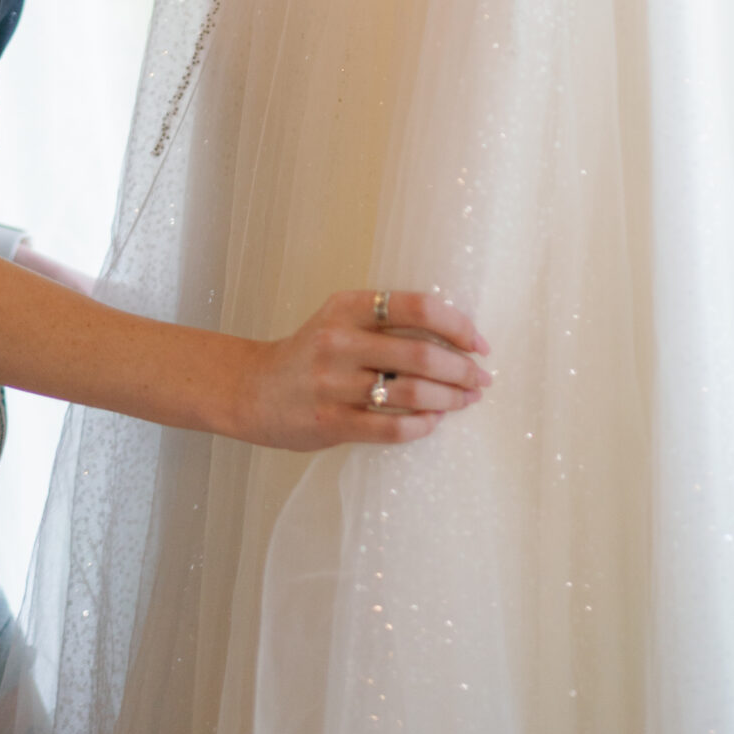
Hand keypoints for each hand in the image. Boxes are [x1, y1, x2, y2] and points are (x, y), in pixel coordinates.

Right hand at [237, 288, 491, 450]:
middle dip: (462, 369)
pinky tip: (433, 422)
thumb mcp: (339, 320)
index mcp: (347, 306)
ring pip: (412, 393)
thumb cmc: (309, 353)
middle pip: (421, 353)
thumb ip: (384, 322)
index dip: (457, 325)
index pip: (416, 306)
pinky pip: (391, 428)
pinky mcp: (331, 422)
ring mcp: (334, 383)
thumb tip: (453, 338)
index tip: (478, 343)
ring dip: (449, 399)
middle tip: (481, 379)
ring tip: (465, 400)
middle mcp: (340, 340)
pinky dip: (422, 426)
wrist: (252, 388)